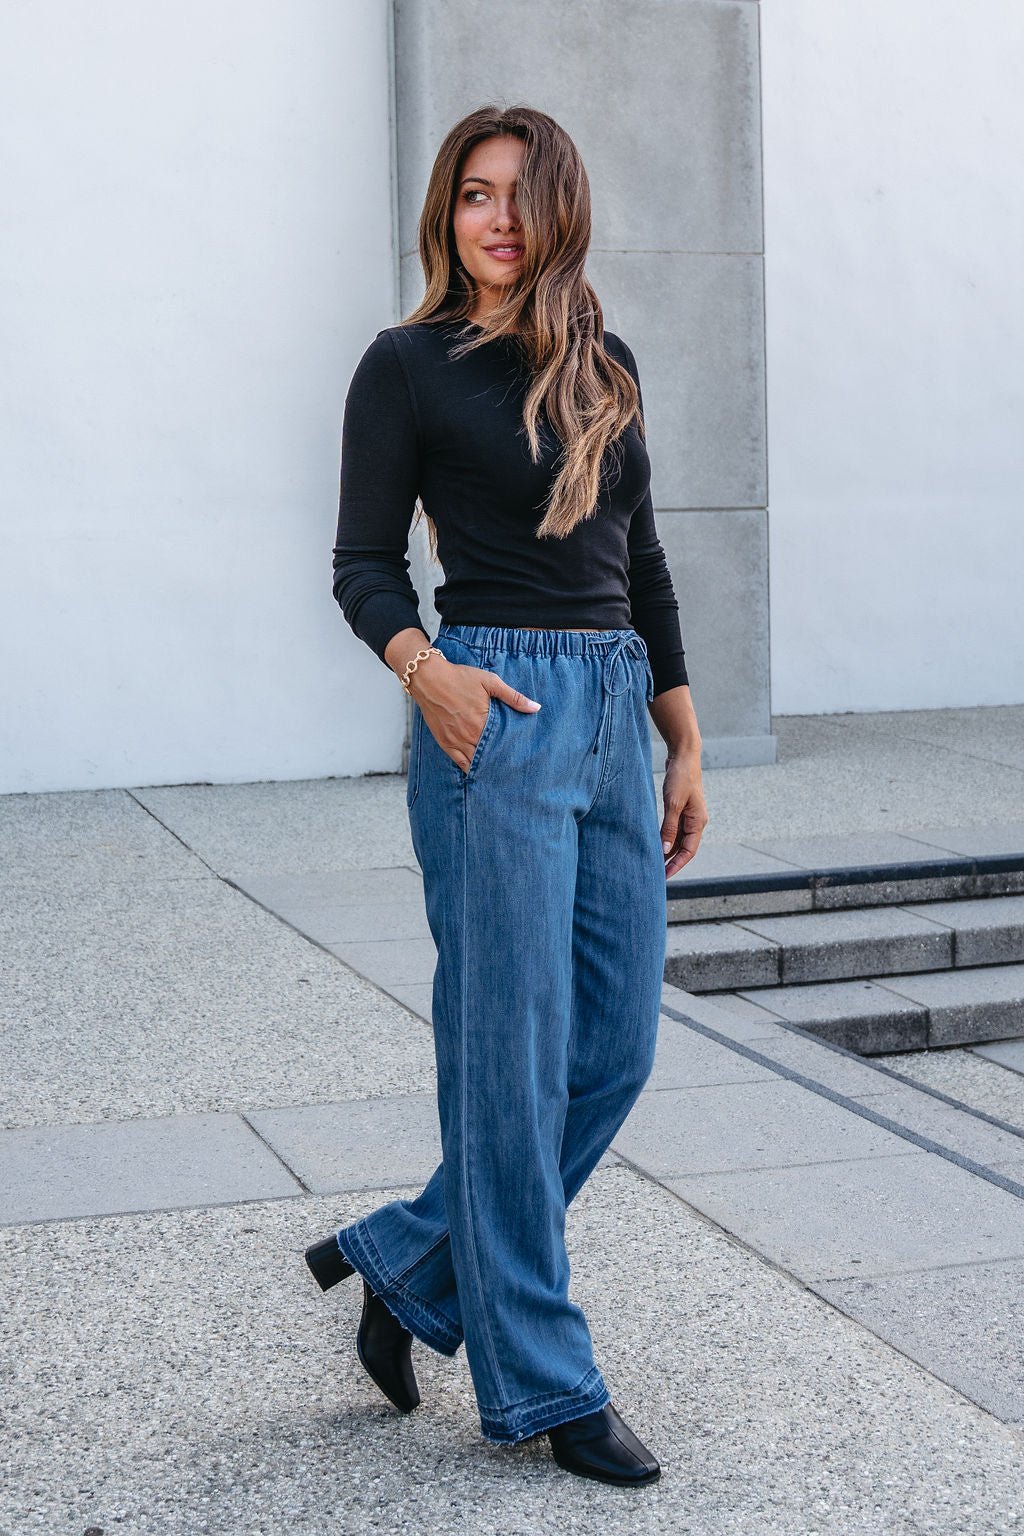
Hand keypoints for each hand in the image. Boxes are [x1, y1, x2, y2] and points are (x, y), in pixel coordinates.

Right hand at [409, 653, 541, 772]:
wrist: (429, 678)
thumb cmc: (460, 678)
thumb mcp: (490, 682)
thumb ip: (513, 697)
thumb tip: (536, 707)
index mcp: (482, 723)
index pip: (502, 745)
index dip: (512, 752)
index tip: (521, 757)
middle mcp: (469, 736)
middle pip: (490, 756)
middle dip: (500, 761)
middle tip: (513, 767)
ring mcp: (456, 741)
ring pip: (475, 762)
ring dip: (486, 766)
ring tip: (498, 771)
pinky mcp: (445, 742)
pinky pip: (459, 762)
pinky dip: (469, 768)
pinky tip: (477, 771)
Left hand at [660, 747, 708, 878]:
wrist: (684, 755)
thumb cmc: (680, 777)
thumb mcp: (673, 803)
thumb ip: (669, 827)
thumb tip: (665, 849)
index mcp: (698, 822)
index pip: (689, 851)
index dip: (677, 865)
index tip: (665, 876)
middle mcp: (696, 821)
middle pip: (684, 848)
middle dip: (672, 861)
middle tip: (656, 874)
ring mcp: (689, 815)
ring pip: (679, 840)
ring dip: (668, 851)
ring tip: (654, 862)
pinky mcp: (681, 809)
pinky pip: (675, 830)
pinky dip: (666, 838)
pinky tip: (656, 844)